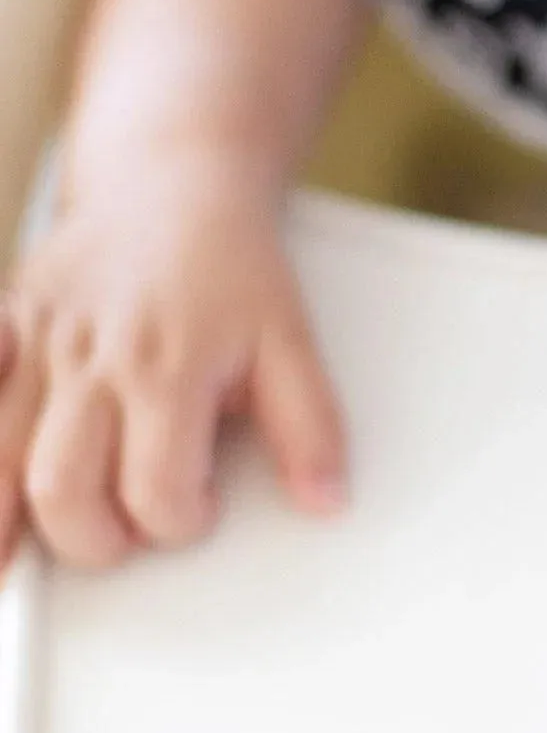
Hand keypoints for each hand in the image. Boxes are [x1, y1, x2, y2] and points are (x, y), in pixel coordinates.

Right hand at [0, 155, 346, 569]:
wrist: (174, 183)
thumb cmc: (231, 266)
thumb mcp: (290, 340)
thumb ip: (309, 426)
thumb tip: (327, 500)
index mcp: (168, 368)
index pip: (156, 490)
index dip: (180, 522)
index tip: (196, 511)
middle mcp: (92, 360)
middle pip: (62, 490)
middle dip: (94, 540)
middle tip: (125, 533)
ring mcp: (37, 345)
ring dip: (9, 520)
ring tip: (30, 549)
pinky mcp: (3, 327)